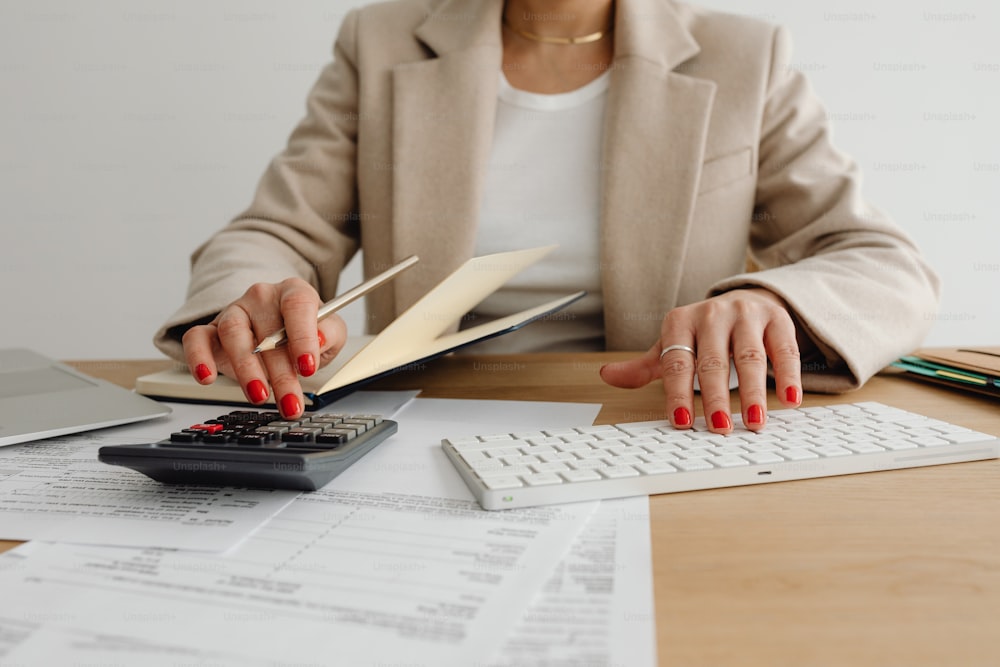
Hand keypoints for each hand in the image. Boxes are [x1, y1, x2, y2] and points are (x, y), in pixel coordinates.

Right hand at [181, 278, 347, 418]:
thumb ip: (330, 333)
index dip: (303, 337)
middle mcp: (262, 298)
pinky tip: (206, 377)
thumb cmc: (304, 331)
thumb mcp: (330, 331)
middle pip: (267, 332)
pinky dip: (198, 357)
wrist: (280, 330)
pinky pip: (196, 338)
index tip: (308, 367)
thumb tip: (320, 339)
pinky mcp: (211, 330)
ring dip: (247, 370)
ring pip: (233, 334)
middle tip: (290, 402)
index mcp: (293, 292)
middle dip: (281, 374)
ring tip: (259, 395)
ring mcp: (234, 312)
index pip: (297, 306)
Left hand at [599, 288, 801, 433]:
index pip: (676, 362)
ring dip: (754, 392)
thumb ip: (644, 366)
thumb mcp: (672, 344)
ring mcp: (746, 314)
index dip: (678, 393)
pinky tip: (789, 400)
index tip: (681, 422)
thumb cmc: (702, 332)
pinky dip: (788, 376)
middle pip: (713, 362)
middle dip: (716, 397)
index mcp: (680, 322)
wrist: (743, 298)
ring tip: (755, 421)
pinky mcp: (777, 318)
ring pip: (750, 357)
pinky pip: (783, 350)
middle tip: (720, 427)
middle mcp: (712, 314)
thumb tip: (607, 376)